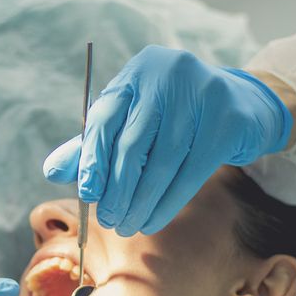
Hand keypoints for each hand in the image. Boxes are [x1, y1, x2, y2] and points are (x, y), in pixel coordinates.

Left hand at [43, 45, 291, 235]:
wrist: (244, 106)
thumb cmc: (176, 117)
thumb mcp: (134, 122)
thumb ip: (94, 144)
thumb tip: (52, 171)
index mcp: (138, 71)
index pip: (105, 117)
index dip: (92, 159)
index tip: (86, 194)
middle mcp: (169, 74)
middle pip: (133, 143)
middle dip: (117, 188)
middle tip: (110, 220)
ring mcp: (202, 93)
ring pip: (163, 161)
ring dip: (142, 201)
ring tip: (130, 225)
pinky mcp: (228, 119)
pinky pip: (192, 170)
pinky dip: (169, 201)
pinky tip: (154, 219)